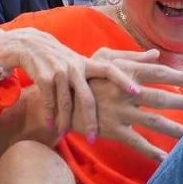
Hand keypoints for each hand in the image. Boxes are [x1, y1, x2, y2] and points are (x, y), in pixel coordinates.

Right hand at [0, 28, 144, 140]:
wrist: (32, 46)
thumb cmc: (65, 59)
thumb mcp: (84, 61)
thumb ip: (112, 65)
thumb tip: (150, 60)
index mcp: (88, 64)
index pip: (110, 70)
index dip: (123, 80)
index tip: (137, 92)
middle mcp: (75, 67)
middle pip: (86, 97)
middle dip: (90, 119)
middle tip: (94, 138)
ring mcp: (59, 72)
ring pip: (65, 102)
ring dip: (65, 121)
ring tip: (67, 134)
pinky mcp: (44, 77)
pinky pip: (49, 100)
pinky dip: (50, 114)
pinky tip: (51, 126)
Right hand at [86, 48, 182, 161]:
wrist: (59, 98)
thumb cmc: (84, 76)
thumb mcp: (104, 60)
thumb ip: (132, 58)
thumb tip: (156, 54)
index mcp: (125, 73)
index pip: (158, 72)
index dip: (178, 75)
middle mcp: (125, 92)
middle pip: (161, 98)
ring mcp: (119, 112)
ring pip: (154, 122)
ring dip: (175, 129)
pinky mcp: (111, 130)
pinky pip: (137, 143)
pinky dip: (152, 152)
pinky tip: (166, 158)